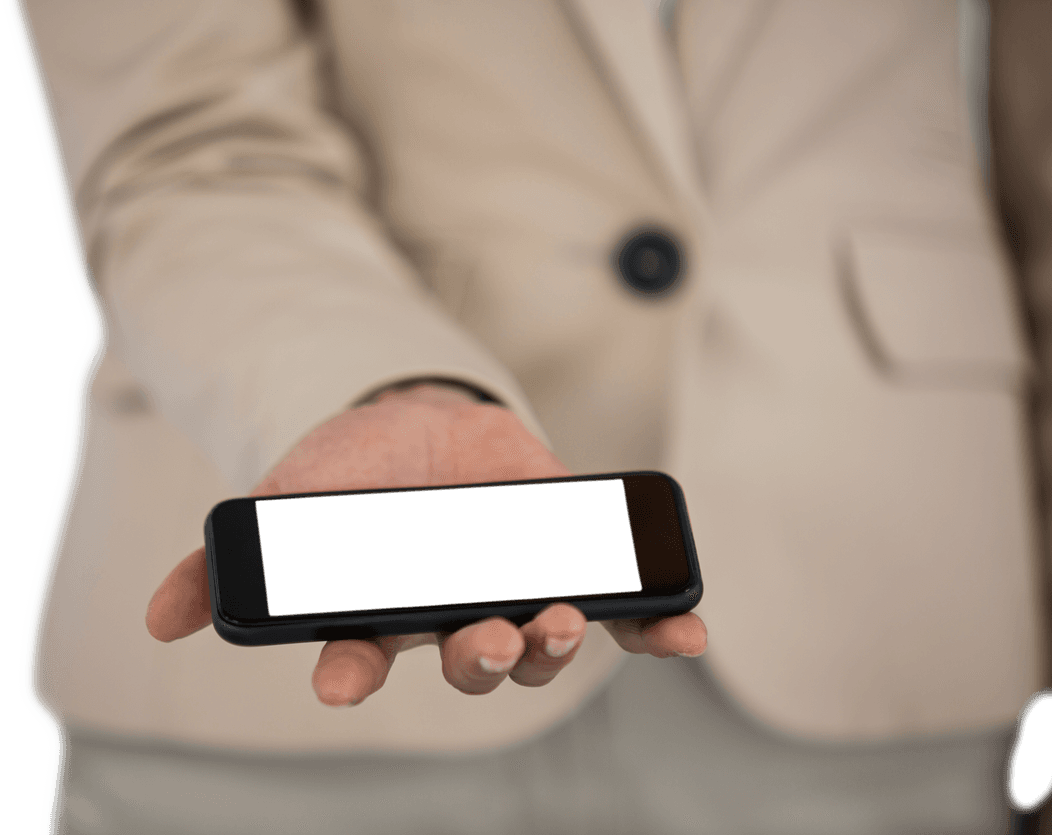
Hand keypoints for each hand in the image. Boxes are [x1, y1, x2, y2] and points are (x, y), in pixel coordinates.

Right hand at [146, 383, 706, 705]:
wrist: (429, 426)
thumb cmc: (356, 474)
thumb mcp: (288, 498)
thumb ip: (230, 557)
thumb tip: (159, 619)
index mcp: (384, 612)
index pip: (364, 658)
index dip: (353, 674)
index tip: (340, 680)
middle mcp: (452, 617)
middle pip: (469, 663)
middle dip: (480, 661)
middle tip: (485, 640)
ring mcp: (513, 592)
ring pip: (538, 644)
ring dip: (552, 644)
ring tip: (556, 619)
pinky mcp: (566, 565)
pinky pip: (618, 611)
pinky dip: (653, 628)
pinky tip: (688, 634)